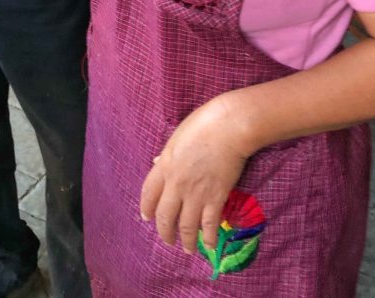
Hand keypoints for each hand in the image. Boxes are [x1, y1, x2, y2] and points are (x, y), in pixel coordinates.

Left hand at [139, 96, 250, 253]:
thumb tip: (157, 163)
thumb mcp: (176, 138)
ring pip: (186, 226)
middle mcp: (176, 184)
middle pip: (165, 216)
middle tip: (168, 240)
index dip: (146, 208)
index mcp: (164, 166)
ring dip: (186, 241)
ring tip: (188, 249)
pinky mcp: (216, 198)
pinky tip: (209, 245)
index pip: (148, 194)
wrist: (228, 128)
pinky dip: (208, 238)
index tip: (147, 217)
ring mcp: (196, 193)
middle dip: (165, 232)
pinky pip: (209, 224)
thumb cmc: (202, 125)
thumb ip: (167, 155)